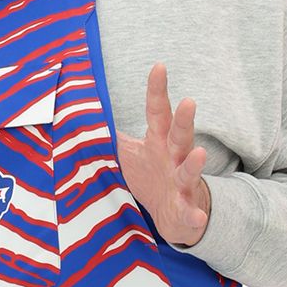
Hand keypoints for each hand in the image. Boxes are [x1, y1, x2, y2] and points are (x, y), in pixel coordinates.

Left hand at [116, 62, 211, 247]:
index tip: (159, 67)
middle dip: (184, 120)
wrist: (174, 214)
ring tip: (201, 153)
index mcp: (159, 141)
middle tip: (188, 102)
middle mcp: (174, 158)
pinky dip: (195, 216)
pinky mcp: (186, 208)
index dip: (158, 90)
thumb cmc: (152, 177)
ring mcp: (182, 183)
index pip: (158, 112)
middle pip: (180, 135)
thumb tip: (85, 116)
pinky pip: (191, 212)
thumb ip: (113, 136)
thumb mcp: (130, 154)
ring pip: (189, 170)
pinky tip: (199, 219)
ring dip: (194, 163)